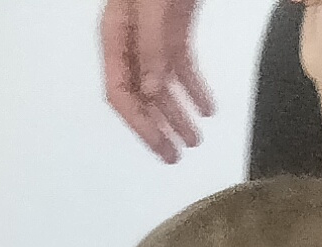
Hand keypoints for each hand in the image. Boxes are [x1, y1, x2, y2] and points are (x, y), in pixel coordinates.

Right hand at [100, 0, 213, 160]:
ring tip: (194, 140)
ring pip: (162, 86)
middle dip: (157, 129)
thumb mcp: (152, 8)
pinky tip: (207, 108)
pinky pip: (182, 66)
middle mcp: (129, 42)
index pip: (119, 93)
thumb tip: (151, 90)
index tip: (159, 145)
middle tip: (175, 156)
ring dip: (177, 115)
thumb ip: (151, 46)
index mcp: (114, 36)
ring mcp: (152, 36)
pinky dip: (195, 89)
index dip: (138, 123)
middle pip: (139, 97)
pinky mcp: (174, 28)